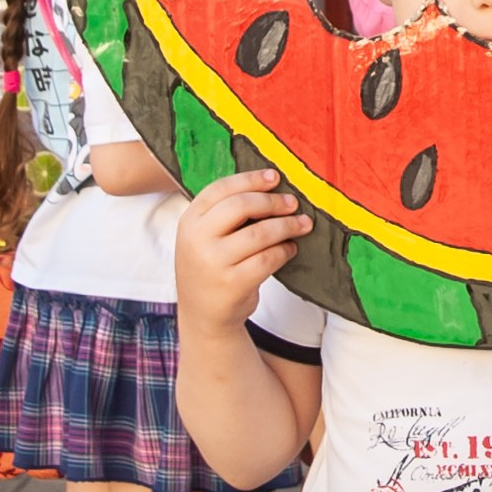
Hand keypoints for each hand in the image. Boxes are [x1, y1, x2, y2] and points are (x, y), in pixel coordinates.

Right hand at [173, 168, 310, 333]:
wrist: (203, 314)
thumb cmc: (211, 267)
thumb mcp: (204, 237)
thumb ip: (225, 213)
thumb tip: (270, 185)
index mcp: (189, 220)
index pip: (220, 189)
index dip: (250, 179)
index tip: (275, 177)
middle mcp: (197, 239)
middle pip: (241, 206)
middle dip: (272, 201)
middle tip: (293, 203)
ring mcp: (213, 263)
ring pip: (260, 233)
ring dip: (287, 226)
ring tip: (302, 224)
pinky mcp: (233, 284)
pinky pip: (268, 259)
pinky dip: (284, 250)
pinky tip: (290, 249)